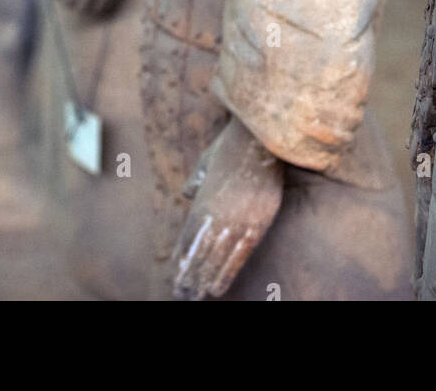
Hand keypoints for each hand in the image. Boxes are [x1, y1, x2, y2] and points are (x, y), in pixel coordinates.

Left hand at [172, 117, 283, 299]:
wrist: (260, 138)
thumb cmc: (231, 146)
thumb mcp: (206, 162)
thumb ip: (196, 181)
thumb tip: (186, 193)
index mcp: (204, 203)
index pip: (188, 239)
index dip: (181, 260)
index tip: (174, 276)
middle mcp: (219, 217)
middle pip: (201, 254)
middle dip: (190, 276)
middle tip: (181, 295)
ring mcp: (240, 221)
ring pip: (218, 259)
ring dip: (206, 279)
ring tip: (197, 296)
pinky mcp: (259, 222)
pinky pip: (240, 255)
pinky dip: (228, 272)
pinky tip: (219, 286)